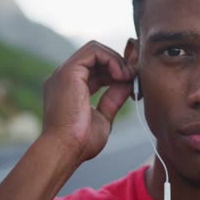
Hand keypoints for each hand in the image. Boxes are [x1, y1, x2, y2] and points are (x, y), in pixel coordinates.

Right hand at [42, 41, 134, 162]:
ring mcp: (64, 73)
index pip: (96, 69)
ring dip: (117, 61)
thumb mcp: (103, 117)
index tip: (132, 82)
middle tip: (135, 77)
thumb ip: (113, 98)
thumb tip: (127, 83)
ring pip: (95, 49)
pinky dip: (112, 59)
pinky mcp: (69, 71)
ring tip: (128, 77)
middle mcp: (65, 78)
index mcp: (70, 89)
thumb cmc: (81, 142)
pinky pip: (94, 50)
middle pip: (96, 57)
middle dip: (120, 63)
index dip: (116, 71)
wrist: (65, 150)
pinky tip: (121, 76)